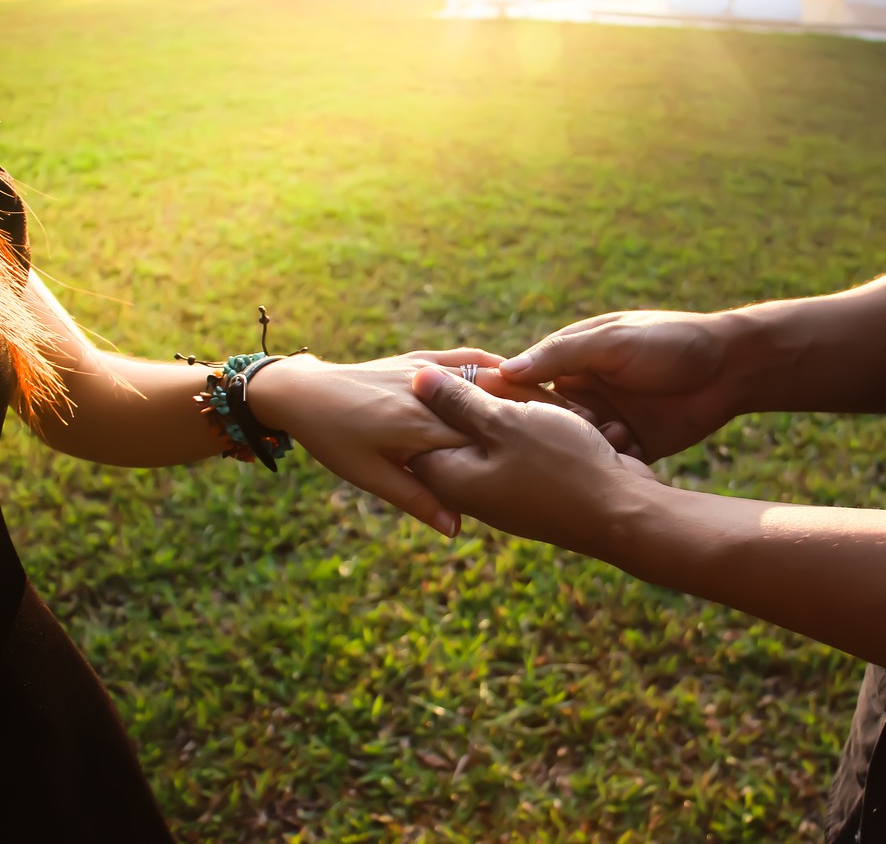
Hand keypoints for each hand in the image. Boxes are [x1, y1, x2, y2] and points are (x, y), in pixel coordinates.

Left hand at [249, 348, 559, 536]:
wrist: (299, 392)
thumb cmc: (332, 440)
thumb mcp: (371, 477)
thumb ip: (419, 500)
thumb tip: (452, 530)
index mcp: (423, 431)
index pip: (486, 438)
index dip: (528, 440)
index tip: (569, 447)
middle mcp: (430, 399)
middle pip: (494, 408)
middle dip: (534, 413)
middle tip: (586, 423)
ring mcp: (427, 372)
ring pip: (485, 378)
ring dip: (520, 388)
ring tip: (561, 397)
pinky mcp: (420, 357)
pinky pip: (465, 355)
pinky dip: (491, 361)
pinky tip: (515, 367)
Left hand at [407, 367, 654, 555]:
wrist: (623, 511)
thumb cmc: (561, 466)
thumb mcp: (506, 422)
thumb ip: (459, 401)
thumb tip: (418, 380)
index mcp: (450, 477)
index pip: (421, 427)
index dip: (446, 393)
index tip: (478, 379)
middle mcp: (471, 490)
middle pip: (463, 428)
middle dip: (494, 402)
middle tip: (526, 395)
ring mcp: (503, 493)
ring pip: (502, 434)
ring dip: (528, 413)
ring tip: (560, 411)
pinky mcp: (532, 490)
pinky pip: (529, 449)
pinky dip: (547, 430)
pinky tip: (574, 421)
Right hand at [499, 310, 743, 461]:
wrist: (732, 367)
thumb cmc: (670, 341)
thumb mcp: (612, 341)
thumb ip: (561, 355)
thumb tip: (505, 371)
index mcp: (572, 361)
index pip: (522, 384)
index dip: (507, 402)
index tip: (496, 417)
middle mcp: (583, 394)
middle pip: (543, 422)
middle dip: (544, 434)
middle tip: (547, 439)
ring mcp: (607, 423)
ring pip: (575, 448)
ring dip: (581, 450)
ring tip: (600, 441)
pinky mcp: (632, 448)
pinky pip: (608, 465)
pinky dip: (611, 465)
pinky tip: (624, 454)